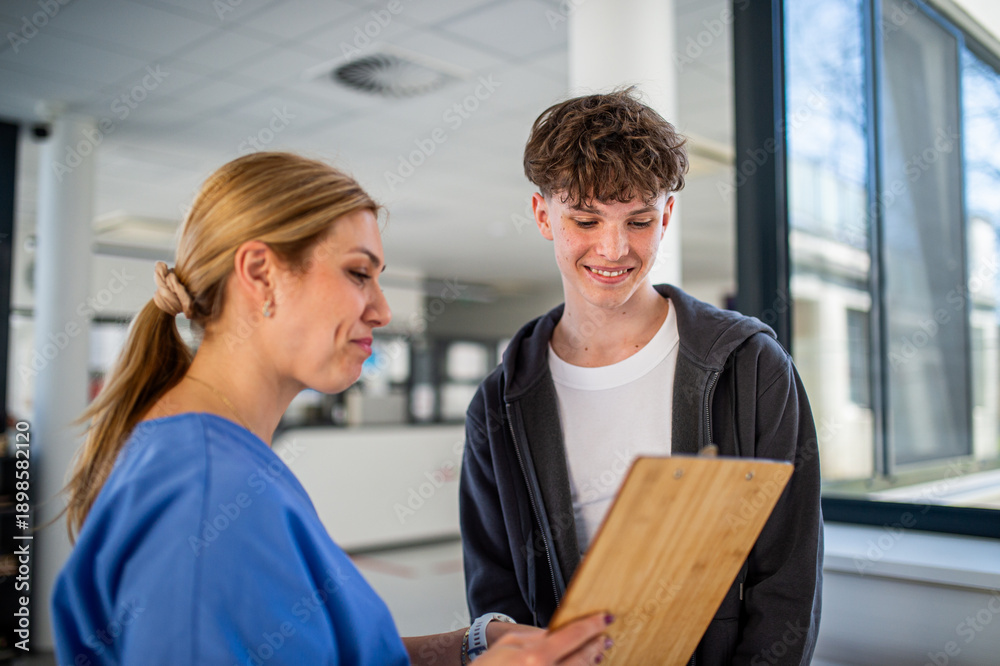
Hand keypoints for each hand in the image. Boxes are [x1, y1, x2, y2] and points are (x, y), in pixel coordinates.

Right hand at [476, 612, 613, 665]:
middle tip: (606, 640)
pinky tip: (581, 664)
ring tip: (597, 655)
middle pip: (582, 659)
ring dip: (590, 663)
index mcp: (535, 657)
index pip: (572, 636)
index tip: (606, 618)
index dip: (592, 626)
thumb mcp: (508, 645)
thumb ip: (535, 638)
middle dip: (596, 647)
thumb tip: (555, 634)